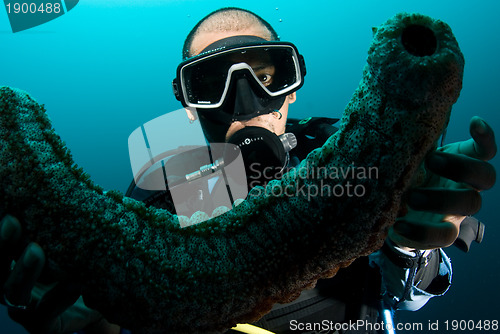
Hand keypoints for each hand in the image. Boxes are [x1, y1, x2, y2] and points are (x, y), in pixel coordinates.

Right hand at [0, 215, 118, 333]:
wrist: (107, 298)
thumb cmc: (88, 264)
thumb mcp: (81, 241)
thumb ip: (78, 222)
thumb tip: (100, 192)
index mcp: (19, 258)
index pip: (4, 243)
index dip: (0, 232)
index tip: (6, 207)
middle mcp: (15, 282)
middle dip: (0, 244)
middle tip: (12, 221)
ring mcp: (25, 306)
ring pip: (10, 292)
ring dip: (22, 270)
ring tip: (37, 250)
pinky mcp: (41, 325)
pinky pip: (42, 314)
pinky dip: (57, 297)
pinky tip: (73, 283)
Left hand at [389, 116, 496, 249]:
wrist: (394, 212)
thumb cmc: (406, 175)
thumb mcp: (407, 159)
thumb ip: (409, 145)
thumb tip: (394, 118)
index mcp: (460, 162)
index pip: (482, 149)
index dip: (485, 137)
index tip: (474, 121)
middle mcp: (466, 185)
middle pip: (485, 176)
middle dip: (460, 166)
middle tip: (430, 161)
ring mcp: (458, 210)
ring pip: (471, 204)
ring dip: (441, 198)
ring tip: (410, 197)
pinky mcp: (445, 231)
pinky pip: (444, 236)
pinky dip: (421, 232)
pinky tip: (398, 225)